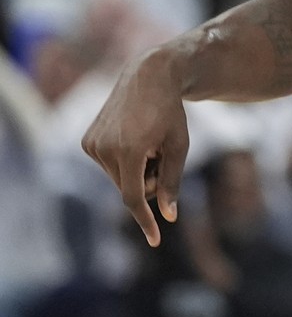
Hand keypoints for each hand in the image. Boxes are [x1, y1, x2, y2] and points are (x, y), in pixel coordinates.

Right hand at [80, 51, 189, 246]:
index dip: (145, 220)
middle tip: (161, 154)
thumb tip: (168, 216)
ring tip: (148, 142)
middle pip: (130, 188)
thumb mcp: (179, 146)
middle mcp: (105, 149)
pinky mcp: (87, 141)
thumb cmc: (170, 112)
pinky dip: (124, 161)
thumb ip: (172, 181)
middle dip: (149, 181)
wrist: (149, 76)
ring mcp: (92, 144)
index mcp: (130, 150)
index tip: (155, 239)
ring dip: (137, 170)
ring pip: (118, 179)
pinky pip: (109, 166)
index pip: (133, 197)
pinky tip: (133, 136)